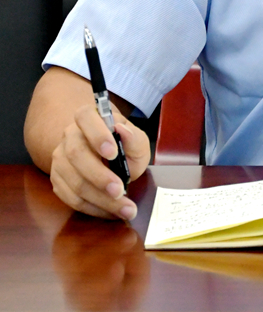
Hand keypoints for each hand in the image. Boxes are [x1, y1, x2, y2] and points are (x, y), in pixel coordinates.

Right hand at [49, 103, 150, 220]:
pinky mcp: (58, 181)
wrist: (107, 156)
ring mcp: (60, 159)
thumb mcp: (137, 141)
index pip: (86, 117)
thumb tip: (122, 130)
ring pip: (74, 181)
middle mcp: (70, 136)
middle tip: (119, 190)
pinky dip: (93, 208)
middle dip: (99, 176)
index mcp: (89, 117)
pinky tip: (111, 212)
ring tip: (124, 208)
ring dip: (100, 199)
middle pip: (76, 154)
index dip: (97, 135)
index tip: (112, 152)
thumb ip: (134, 138)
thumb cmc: (124, 146)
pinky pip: (71, 198)